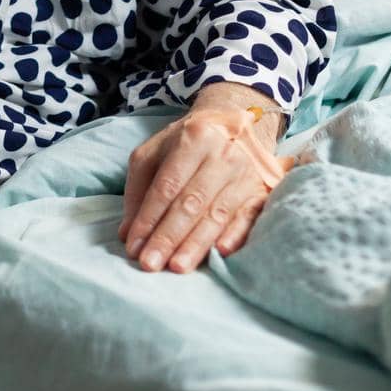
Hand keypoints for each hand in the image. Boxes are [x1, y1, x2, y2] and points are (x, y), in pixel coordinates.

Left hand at [117, 101, 291, 274]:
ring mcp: (245, 174)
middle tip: (150, 264)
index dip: (148, 218)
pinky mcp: (262, 192)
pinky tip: (221, 253)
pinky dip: (235, 236)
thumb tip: (128, 233)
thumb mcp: (155, 151)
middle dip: (168, 236)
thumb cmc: (186, 143)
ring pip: (217, 214)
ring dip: (196, 244)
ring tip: (176, 267)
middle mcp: (222, 155)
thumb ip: (138, 189)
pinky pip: (249, 218)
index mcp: (193, 139)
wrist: (234, 123)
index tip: (134, 247)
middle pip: (191, 202)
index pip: (167, 185)